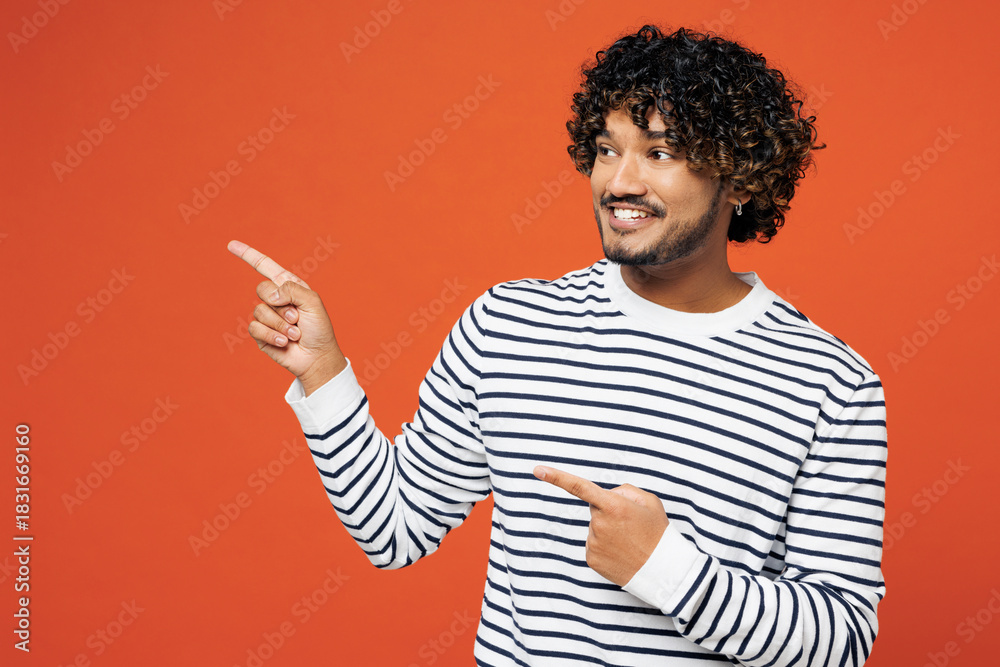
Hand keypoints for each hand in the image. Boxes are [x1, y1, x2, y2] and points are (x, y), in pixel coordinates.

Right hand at [228, 239, 346, 393]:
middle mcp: (275, 299)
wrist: (317, 356)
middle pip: (262, 289)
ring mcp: (266, 316)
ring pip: (259, 311)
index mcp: (288, 286)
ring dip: (280, 325)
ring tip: (295, 333)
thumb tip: (270, 295)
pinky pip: (256, 328)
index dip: (248, 255)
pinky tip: (285, 342)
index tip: (231, 244)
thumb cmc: (319, 329)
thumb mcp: (313, 302)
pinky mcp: (260, 334)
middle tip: (297, 318)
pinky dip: (273, 335)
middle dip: (281, 305)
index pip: (265, 266)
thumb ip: (292, 290)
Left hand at [534, 465, 668, 586]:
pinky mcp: (591, 559)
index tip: (537, 470)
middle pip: (596, 508)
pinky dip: (605, 546)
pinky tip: (621, 552)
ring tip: (630, 541)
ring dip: (609, 530)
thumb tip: (607, 495)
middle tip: (631, 525)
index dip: (557, 478)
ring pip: (596, 527)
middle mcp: (599, 524)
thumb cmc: (658, 533)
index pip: (580, 488)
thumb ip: (624, 491)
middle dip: (610, 511)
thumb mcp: (649, 502)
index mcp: (614, 505)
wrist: (664, 572)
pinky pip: (594, 544)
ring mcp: (593, 542)